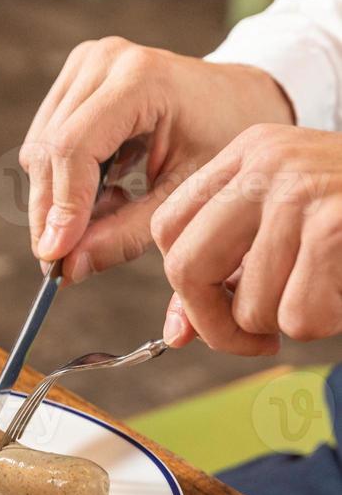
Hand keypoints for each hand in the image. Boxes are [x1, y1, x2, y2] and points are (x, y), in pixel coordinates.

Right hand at [20, 38, 293, 281]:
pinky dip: (62, 181)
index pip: (75, 148)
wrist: (237, 99)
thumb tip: (67, 270)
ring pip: (38, 152)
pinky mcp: (73, 78)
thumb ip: (124, 235)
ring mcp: (84, 64)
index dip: (61, 207)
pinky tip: (103, 191)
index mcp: (142, 78)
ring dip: (56, 199)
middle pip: (47, 151)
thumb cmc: (220, 144)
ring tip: (105, 216)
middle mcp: (104, 60)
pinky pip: (43, 145)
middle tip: (63, 262)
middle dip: (51, 214)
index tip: (55, 259)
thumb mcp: (182, 198)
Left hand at [152, 125, 341, 354]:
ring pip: (248, 303)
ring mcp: (302, 188)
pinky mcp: (337, 221)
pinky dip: (325, 322)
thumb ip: (226, 275)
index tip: (218, 309)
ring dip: (287, 323)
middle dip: (217, 324)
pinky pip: (297, 313)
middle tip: (256, 338)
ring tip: (327, 295)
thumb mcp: (285, 232)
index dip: (185, 284)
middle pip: (186, 266)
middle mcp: (267, 162)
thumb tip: (175, 334)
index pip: (169, 229)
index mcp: (246, 155)